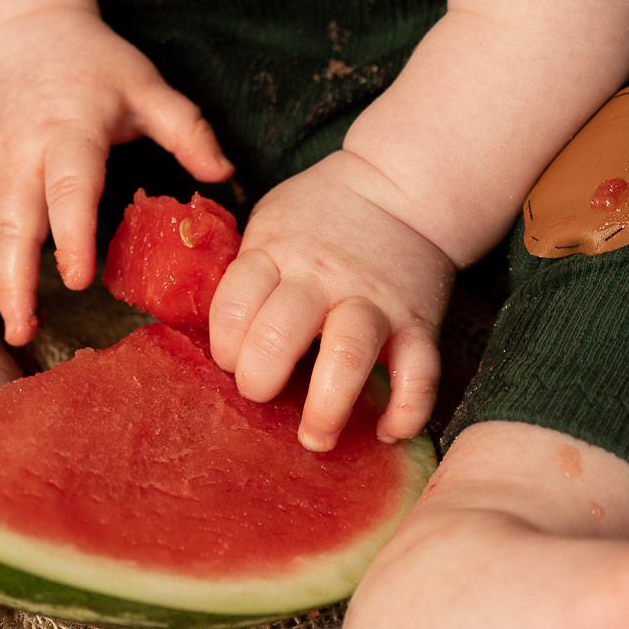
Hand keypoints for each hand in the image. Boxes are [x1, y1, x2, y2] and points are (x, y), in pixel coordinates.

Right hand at [0, 7, 231, 344]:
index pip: (69, 186)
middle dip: (13, 278)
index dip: (71, 233)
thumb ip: (186, 129)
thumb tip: (224, 174)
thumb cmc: (95, 64)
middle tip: (22, 329)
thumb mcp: (147, 85)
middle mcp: (23, 151)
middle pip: (12, 220)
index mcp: (71, 128)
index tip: (77, 280)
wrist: (22, 32)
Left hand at [209, 151, 453, 450]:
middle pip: (281, 331)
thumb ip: (248, 273)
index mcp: (276, 253)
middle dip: (260, 376)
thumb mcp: (271, 224)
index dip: (223, 342)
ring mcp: (374, 302)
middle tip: (260, 394)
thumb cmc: (321, 217)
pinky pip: (420, 373)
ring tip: (315, 438)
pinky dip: (407, 410)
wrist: (400, 189)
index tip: (228, 361)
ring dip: (328, 405)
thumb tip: (208, 337)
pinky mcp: (418, 323)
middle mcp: (323, 278)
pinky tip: (386, 432)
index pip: (235, 301)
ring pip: (348, 354)